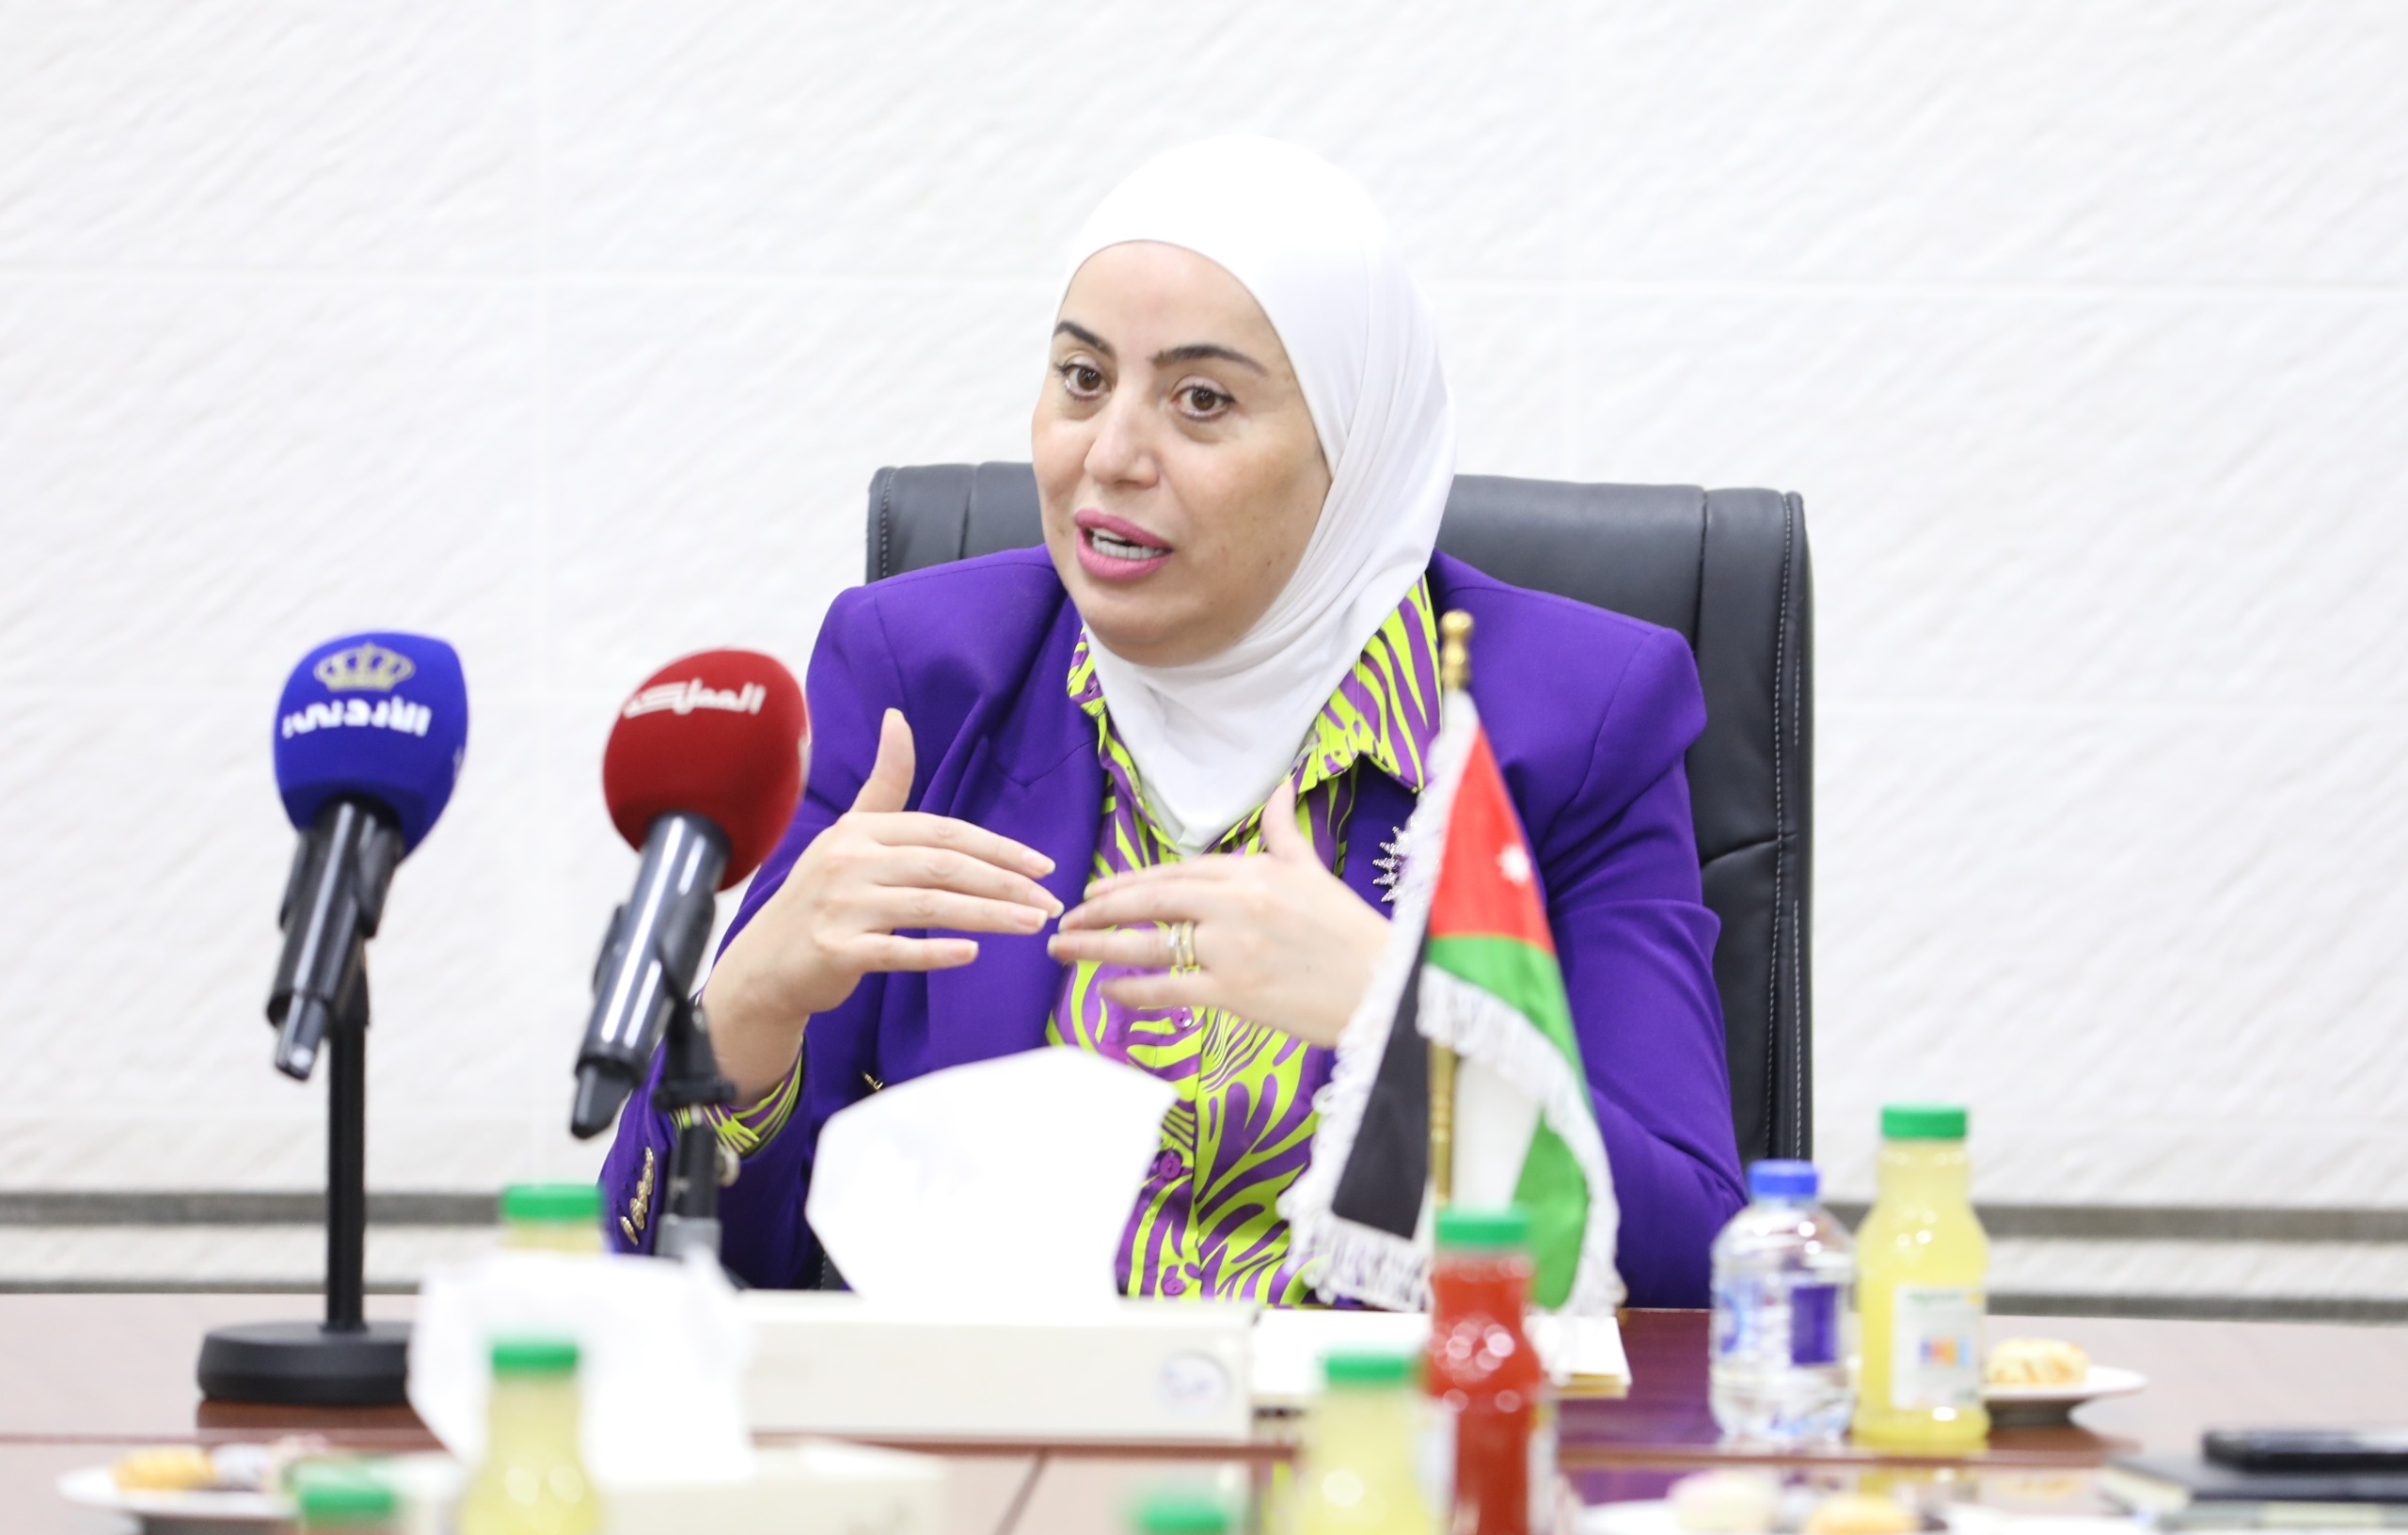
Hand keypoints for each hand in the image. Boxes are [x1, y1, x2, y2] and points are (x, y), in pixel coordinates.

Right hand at [704, 708, 1060, 1101]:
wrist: (765, 965)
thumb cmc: (822, 896)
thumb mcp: (851, 833)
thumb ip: (884, 783)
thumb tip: (898, 718)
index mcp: (860, 830)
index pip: (942, 831)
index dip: (996, 847)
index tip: (1042, 864)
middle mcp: (849, 861)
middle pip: (943, 866)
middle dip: (1004, 883)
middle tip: (1049, 902)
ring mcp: (840, 907)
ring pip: (929, 908)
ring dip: (988, 916)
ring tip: (1032, 925)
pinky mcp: (835, 951)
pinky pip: (895, 951)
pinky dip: (934, 953)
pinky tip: (972, 954)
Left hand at [1046, 781, 1389, 1047]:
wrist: (1384, 986)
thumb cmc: (1349, 930)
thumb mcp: (1313, 870)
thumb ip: (1283, 831)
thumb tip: (1281, 786)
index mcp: (1250, 872)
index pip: (1173, 874)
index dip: (1128, 883)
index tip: (1096, 893)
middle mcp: (1234, 905)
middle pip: (1150, 903)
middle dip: (1099, 912)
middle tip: (1066, 920)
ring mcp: (1231, 949)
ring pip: (1148, 945)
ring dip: (1098, 948)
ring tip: (1065, 951)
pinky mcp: (1234, 992)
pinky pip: (1169, 989)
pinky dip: (1133, 992)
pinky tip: (1107, 992)